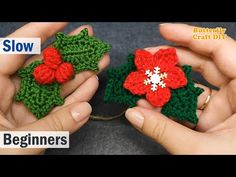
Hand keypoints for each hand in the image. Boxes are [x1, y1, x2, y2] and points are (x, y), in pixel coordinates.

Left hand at [0, 22, 109, 153]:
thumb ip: (52, 127)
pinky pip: (57, 107)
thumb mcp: (17, 143)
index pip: (15, 51)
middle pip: (41, 66)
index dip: (38, 32)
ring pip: (54, 86)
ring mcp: (24, 108)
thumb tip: (85, 110)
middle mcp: (7, 94)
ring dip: (79, 74)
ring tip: (99, 61)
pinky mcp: (35, 121)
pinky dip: (75, 99)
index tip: (63, 20)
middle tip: (89, 38)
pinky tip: (91, 84)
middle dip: (68, 52)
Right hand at [125, 23, 235, 153]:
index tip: (163, 30)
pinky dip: (170, 104)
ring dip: (167, 84)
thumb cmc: (235, 165)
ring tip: (142, 80)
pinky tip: (150, 103)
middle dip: (172, 59)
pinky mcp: (215, 119)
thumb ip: (163, 130)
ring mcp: (226, 107)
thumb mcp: (199, 150)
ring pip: (194, 85)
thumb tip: (132, 113)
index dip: (192, 36)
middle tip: (146, 57)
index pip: (221, 50)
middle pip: (205, 63)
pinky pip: (190, 105)